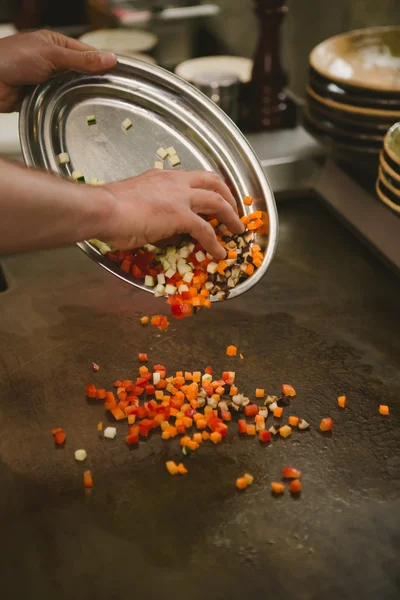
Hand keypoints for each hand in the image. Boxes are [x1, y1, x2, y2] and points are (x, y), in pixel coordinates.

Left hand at [0, 30, 116, 112]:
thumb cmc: (11, 59)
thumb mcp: (52, 55)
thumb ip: (82, 60)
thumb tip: (110, 58)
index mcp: (56, 44)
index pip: (87, 53)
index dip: (102, 63)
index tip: (119, 75)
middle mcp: (53, 62)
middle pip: (80, 74)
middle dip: (92, 83)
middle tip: (110, 94)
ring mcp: (47, 80)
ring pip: (71, 90)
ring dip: (78, 97)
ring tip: (96, 105)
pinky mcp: (41, 97)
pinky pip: (60, 103)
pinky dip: (66, 107)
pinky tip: (77, 112)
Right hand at [102, 169, 244, 258]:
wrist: (102, 210)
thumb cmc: (108, 209)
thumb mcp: (132, 201)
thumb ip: (148, 207)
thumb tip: (152, 223)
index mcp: (161, 178)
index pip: (192, 177)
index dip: (206, 187)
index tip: (213, 195)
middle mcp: (174, 182)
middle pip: (212, 181)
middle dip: (227, 194)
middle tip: (233, 208)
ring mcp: (179, 198)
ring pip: (216, 201)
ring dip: (230, 216)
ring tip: (237, 229)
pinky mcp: (180, 216)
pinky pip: (205, 230)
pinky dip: (215, 243)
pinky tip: (219, 253)